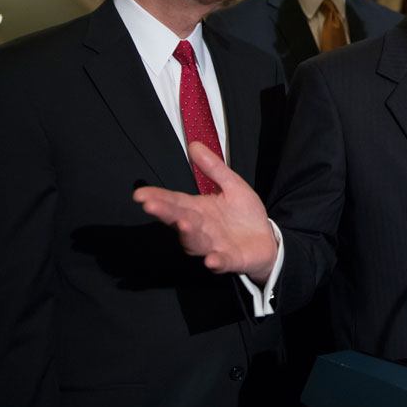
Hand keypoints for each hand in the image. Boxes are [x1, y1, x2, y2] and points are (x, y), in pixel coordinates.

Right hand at [133, 142, 277, 284]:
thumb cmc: (243, 214)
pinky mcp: (230, 260)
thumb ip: (214, 168)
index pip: (175, 201)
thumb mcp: (232, 185)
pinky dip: (216, 262)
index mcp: (198, 210)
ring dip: (188, 234)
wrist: (266, 239)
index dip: (158, 197)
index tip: (140, 193)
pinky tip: (211, 260)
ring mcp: (214, 246)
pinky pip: (221, 262)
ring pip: (196, 242)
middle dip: (166, 213)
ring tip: (182, 223)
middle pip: (180, 220)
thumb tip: (194, 144)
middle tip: (151, 205)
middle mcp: (201, 229)